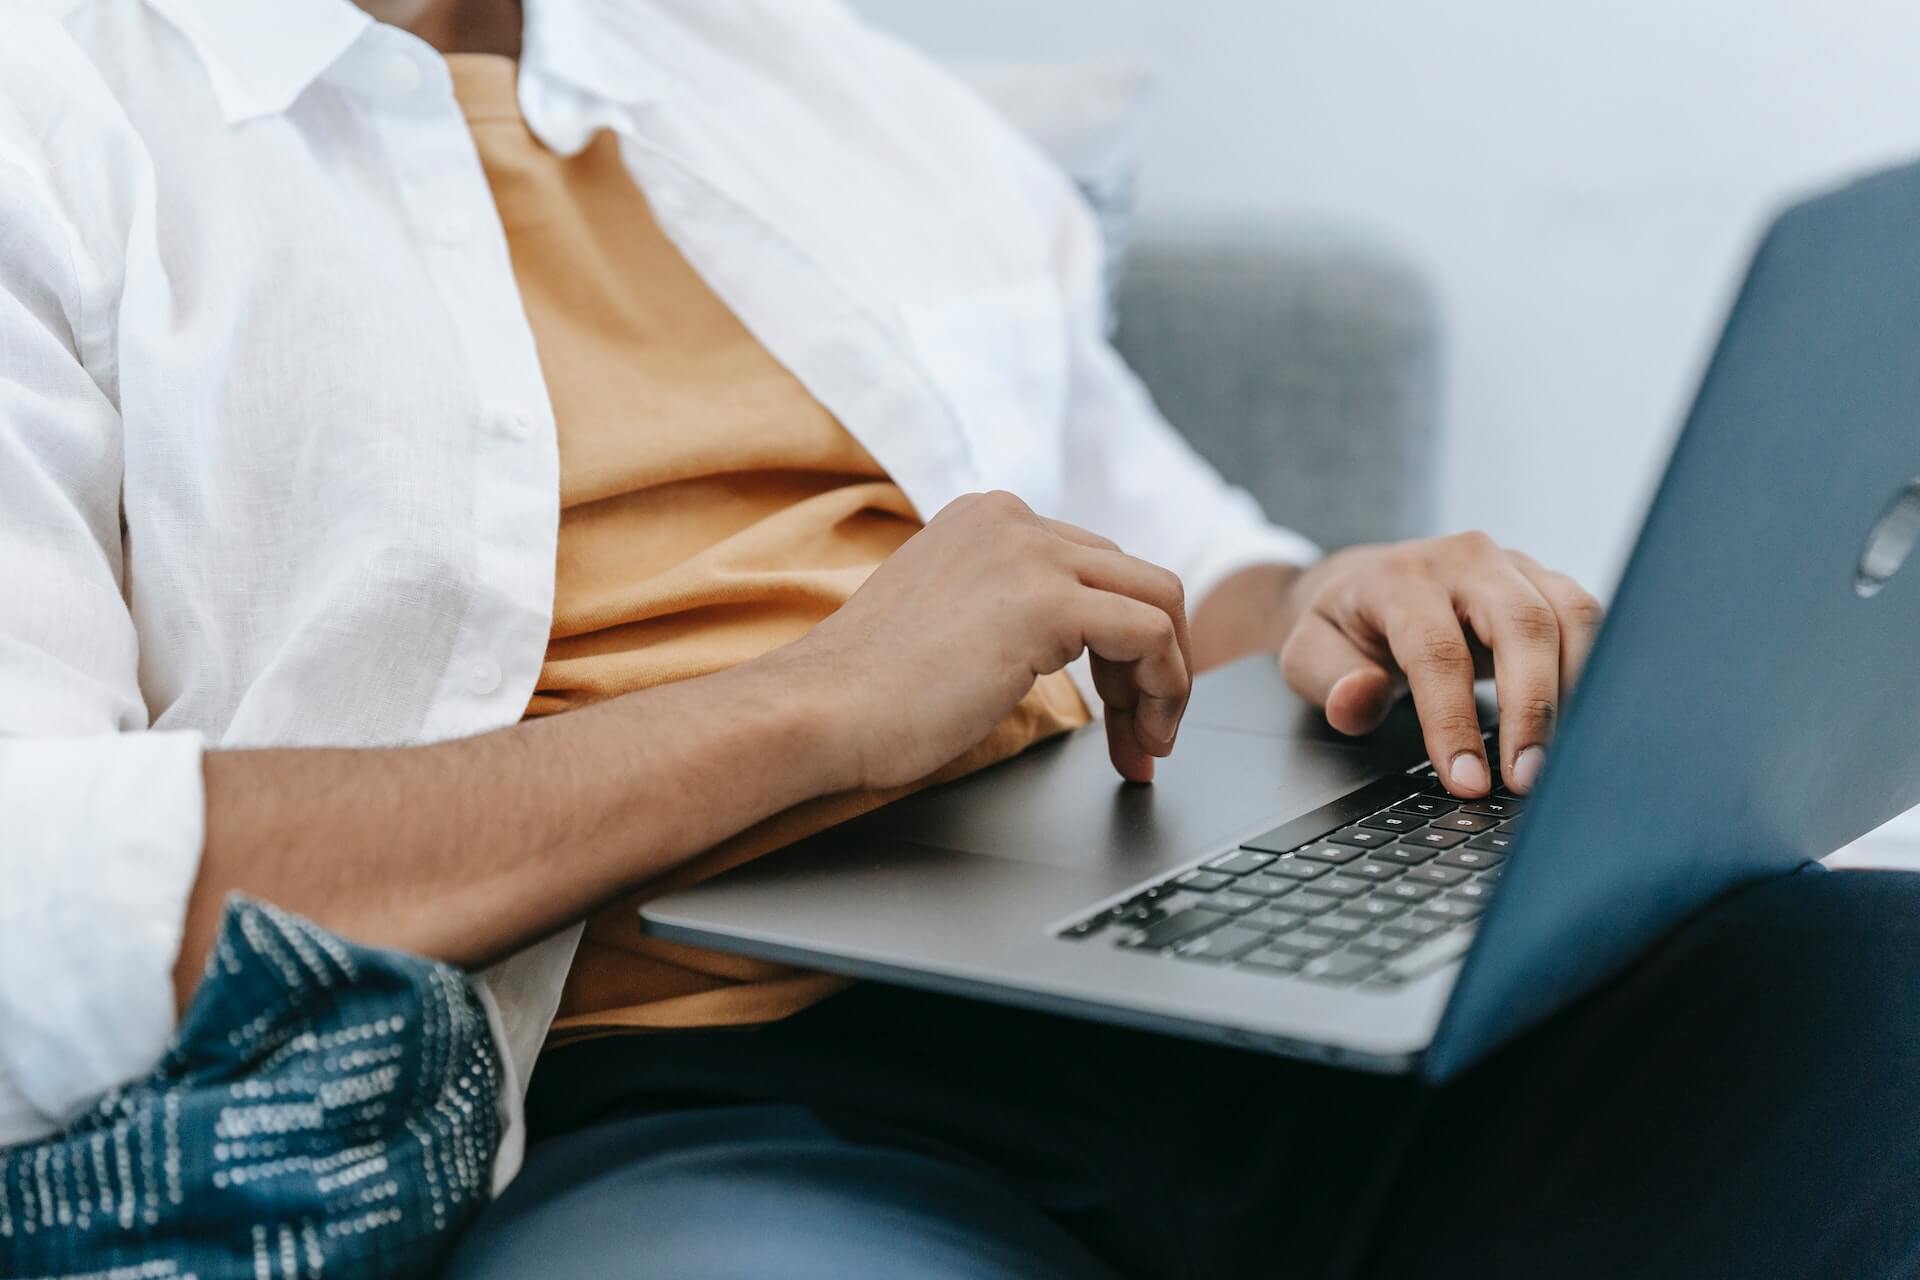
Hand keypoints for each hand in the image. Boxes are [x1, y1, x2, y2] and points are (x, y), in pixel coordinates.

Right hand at [784, 490, 1191, 789]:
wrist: (818, 711)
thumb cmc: (867, 693)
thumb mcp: (950, 622)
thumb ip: (1005, 611)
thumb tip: (1064, 648)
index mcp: (987, 519)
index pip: (1093, 567)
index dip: (1119, 646)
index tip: (1121, 709)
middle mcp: (1012, 520)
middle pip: (1133, 580)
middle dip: (1152, 666)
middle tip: (1143, 737)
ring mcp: (1030, 554)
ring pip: (1157, 600)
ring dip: (1167, 681)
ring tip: (1148, 745)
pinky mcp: (1046, 602)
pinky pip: (1149, 636)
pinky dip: (1163, 689)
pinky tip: (1138, 737)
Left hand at [1276, 532, 1603, 795]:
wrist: (1366, 581)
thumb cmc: (1344, 625)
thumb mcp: (1307, 652)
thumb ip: (1328, 679)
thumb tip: (1358, 698)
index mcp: (1401, 577)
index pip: (1436, 649)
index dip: (1453, 720)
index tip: (1466, 779)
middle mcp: (1466, 560)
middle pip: (1522, 623)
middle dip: (1532, 708)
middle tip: (1529, 779)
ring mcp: (1515, 566)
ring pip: (1571, 616)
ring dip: (1578, 692)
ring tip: (1565, 760)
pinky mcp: (1548, 583)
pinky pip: (1590, 621)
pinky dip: (1597, 673)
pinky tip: (1585, 725)